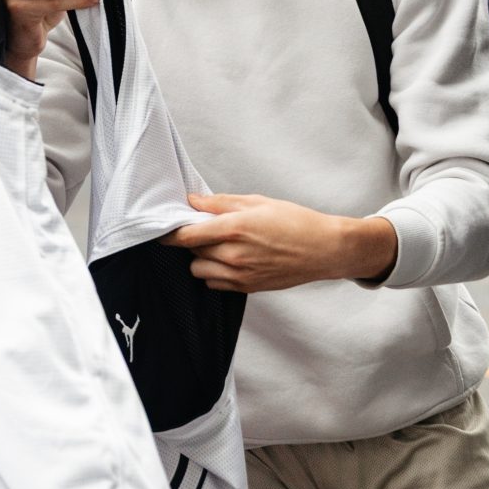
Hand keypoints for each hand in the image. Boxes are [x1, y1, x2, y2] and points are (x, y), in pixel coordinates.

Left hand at [164, 193, 397, 291]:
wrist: (325, 250)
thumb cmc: (296, 222)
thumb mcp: (258, 202)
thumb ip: (221, 203)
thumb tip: (193, 201)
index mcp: (234, 229)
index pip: (186, 236)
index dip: (170, 233)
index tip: (163, 228)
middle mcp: (234, 255)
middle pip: (191, 252)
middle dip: (193, 241)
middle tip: (206, 230)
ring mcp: (240, 275)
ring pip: (199, 271)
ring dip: (202, 258)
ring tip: (218, 247)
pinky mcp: (248, 288)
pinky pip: (215, 284)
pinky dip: (215, 273)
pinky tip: (229, 260)